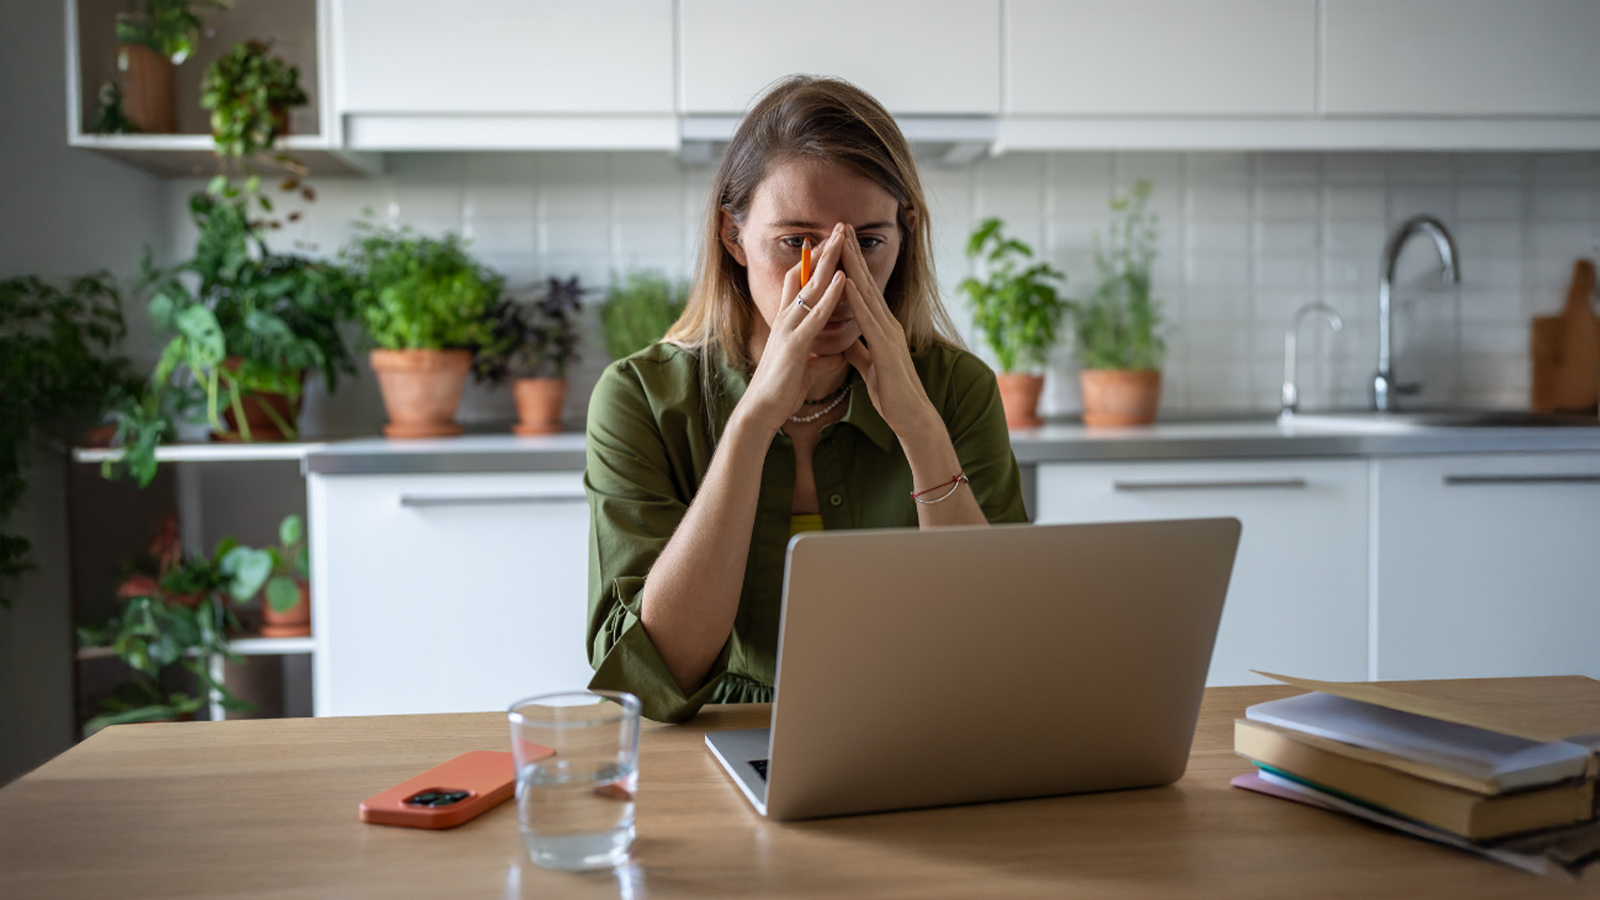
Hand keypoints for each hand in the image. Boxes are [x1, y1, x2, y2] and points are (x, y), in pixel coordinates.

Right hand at [738, 237, 852, 434]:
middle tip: (838, 228)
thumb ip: (820, 359)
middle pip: (805, 275)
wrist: (761, 411)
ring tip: (843, 239)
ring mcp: (788, 329)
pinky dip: (830, 295)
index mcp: (788, 324)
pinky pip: (817, 314)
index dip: (814, 263)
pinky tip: (842, 277)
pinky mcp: (795, 344)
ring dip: (828, 262)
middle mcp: (785, 319)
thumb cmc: (780, 391)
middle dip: (822, 251)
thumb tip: (836, 356)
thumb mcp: (805, 370)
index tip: (830, 245)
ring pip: (811, 288)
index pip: (800, 284)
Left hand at [835, 225, 940, 439]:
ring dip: (854, 267)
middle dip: (853, 253)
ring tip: (841, 242)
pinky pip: (869, 321)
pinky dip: (857, 300)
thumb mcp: (869, 365)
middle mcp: (887, 324)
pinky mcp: (887, 350)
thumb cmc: (892, 393)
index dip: (852, 264)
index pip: (864, 289)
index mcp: (882, 327)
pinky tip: (846, 283)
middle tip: (841, 224)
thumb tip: (846, 339)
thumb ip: (859, 349)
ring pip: (868, 294)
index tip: (839, 240)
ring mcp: (889, 335)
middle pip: (867, 282)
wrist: (911, 417)